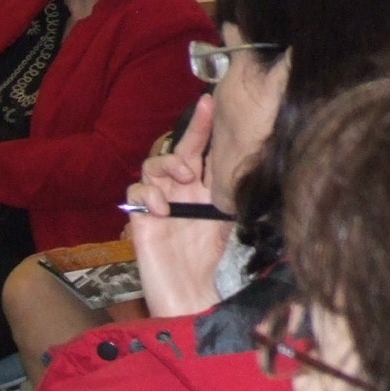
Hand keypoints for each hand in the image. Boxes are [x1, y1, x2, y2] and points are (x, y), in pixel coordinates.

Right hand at [126, 96, 231, 317]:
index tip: (210, 101)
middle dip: (185, 142)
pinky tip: (164, 210)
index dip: (202, 125)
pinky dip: (149, 195)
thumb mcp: (227, 215)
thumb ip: (231, 189)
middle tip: (194, 163)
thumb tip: (253, 160)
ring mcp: (157, 200)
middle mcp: (177, 187)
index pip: (199, 148)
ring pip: (151, 165)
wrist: (189, 289)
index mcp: (200, 184)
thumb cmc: (208, 254)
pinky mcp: (140, 217)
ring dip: (167, 167)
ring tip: (184, 181)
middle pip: (175, 150)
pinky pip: (136, 192)